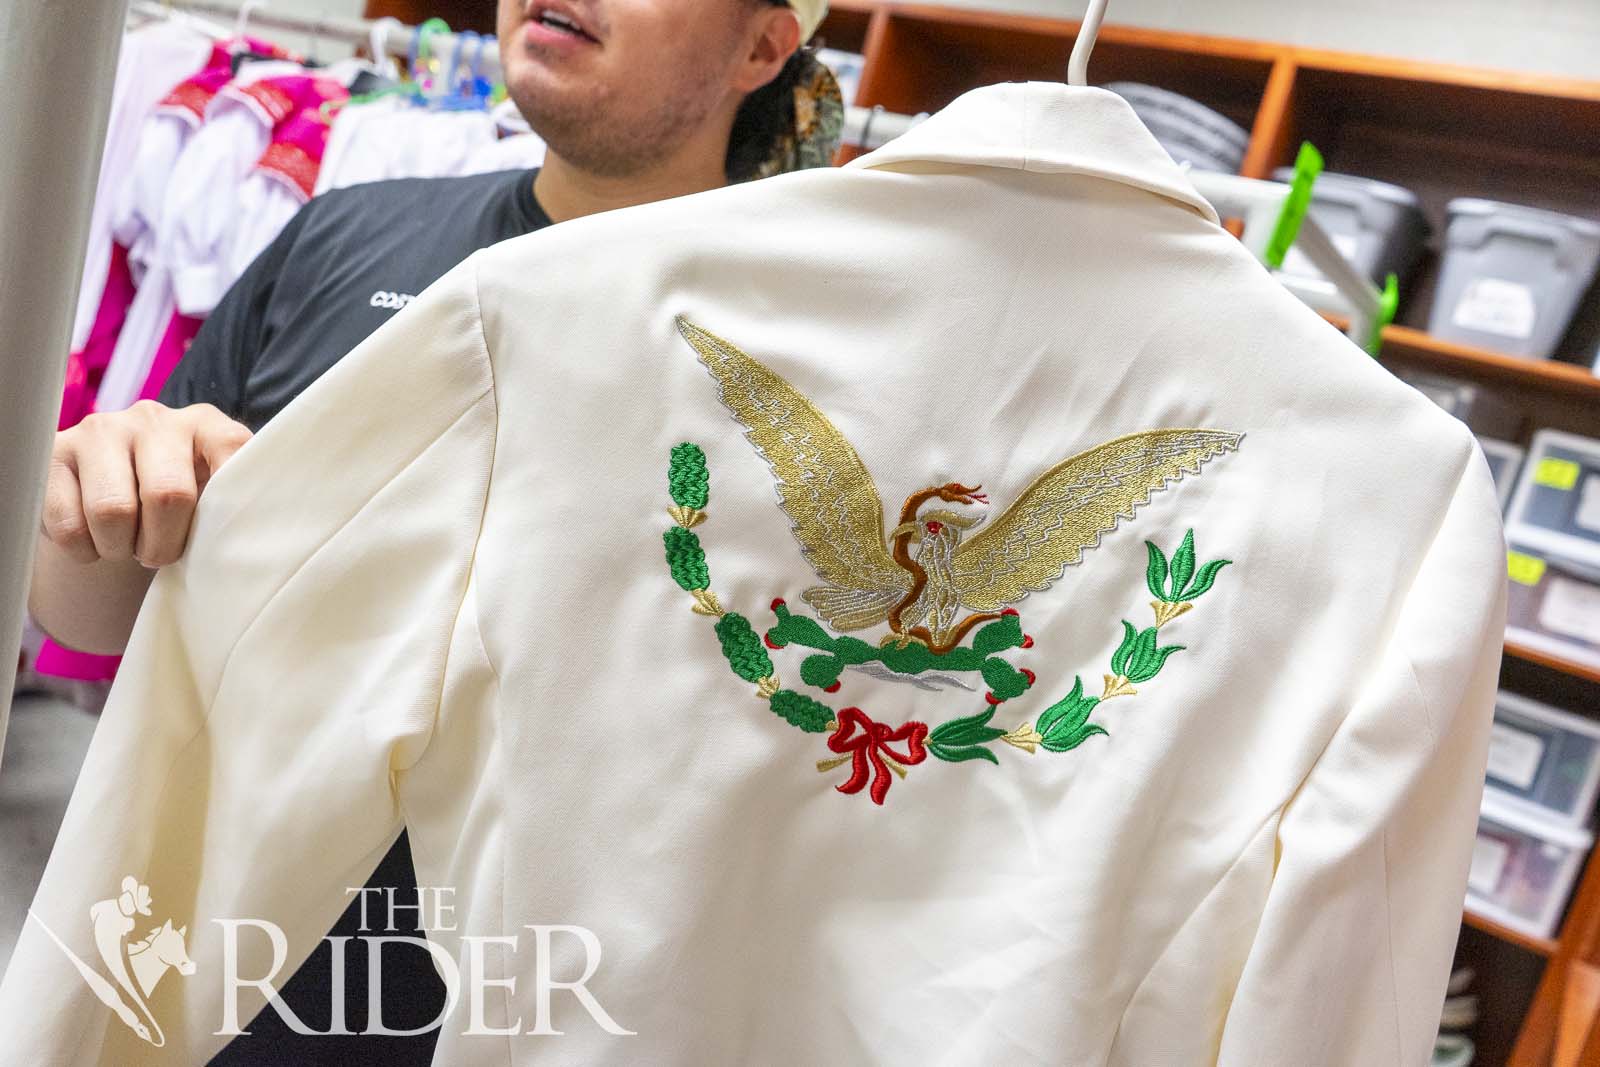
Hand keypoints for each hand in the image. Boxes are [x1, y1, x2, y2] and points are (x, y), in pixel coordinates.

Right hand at [40, 401, 251, 567]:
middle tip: (158, 553)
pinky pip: (68, 524)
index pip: (232, 451)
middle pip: (168, 494)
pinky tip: (93, 539)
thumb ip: (228, 507)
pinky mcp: (54, 452)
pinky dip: (84, 550)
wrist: (108, 511)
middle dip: (164, 544)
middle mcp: (154, 418)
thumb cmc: (175, 510)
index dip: (226, 507)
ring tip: (125, 545)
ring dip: (120, 548)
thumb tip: (242, 543)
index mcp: (205, 425)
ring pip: (113, 511)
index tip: (215, 535)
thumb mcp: (209, 501)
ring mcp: (101, 428)